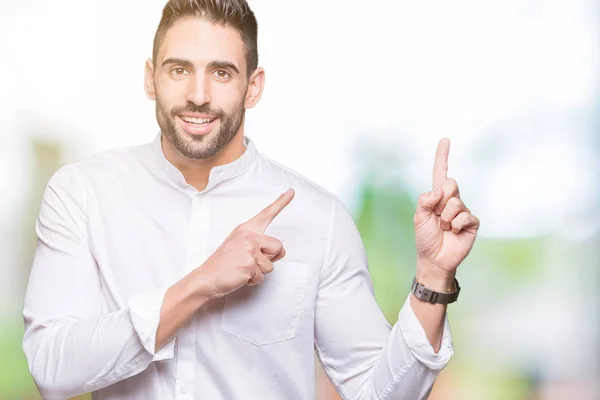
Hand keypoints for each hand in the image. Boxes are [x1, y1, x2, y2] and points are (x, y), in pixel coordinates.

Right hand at [193, 189, 294, 299]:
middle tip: (250, 261)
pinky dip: (253, 281)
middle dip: (269, 258)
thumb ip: (261, 246)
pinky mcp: (249, 265)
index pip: (266, 214)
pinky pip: (262, 277)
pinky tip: (240, 276)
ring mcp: (248, 250)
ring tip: (242, 269)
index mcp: (246, 229)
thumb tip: (281, 251)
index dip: (281, 202)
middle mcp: (248, 236)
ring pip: (270, 265)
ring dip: (259, 272)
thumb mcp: (241, 248)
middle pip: (278, 246)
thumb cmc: (224, 264)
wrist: (207, 277)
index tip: (291, 191)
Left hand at [413, 139, 478, 287]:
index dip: (442, 156)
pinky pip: (464, 216)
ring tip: (443, 228)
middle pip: (451, 184)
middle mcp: (452, 200)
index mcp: (437, 196)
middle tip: (437, 216)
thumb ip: (425, 200)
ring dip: (445, 218)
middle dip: (442, 199)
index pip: (441, 172)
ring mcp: (463, 210)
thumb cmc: (425, 237)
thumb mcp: (419, 216)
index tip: (445, 139)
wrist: (434, 258)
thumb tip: (439, 190)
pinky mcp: (472, 222)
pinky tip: (453, 233)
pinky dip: (455, 225)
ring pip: (456, 203)